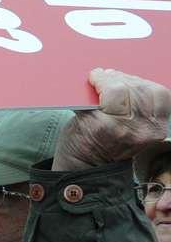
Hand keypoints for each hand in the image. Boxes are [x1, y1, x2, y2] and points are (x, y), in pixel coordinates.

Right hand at [55, 69, 170, 170]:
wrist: (94, 166)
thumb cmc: (81, 143)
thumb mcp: (79, 121)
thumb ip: (91, 99)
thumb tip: (101, 76)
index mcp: (112, 129)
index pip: (116, 91)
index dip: (104, 79)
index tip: (95, 75)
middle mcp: (137, 130)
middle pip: (135, 89)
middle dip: (118, 78)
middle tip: (106, 75)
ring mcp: (152, 131)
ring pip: (152, 91)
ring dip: (135, 81)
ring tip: (120, 80)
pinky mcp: (159, 129)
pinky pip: (162, 100)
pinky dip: (149, 90)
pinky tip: (135, 89)